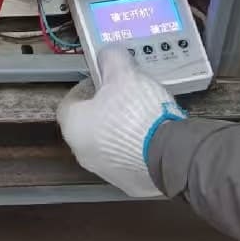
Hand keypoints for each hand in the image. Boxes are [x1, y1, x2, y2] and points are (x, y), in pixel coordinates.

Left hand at [57, 47, 187, 197]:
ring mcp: (106, 172)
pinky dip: (138, 150)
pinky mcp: (129, 184)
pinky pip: (130, 160)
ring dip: (121, 131)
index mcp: (74, 126)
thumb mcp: (123, 73)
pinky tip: (155, 137)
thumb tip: (107, 55)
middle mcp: (83, 153)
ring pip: (109, 145)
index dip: (88, 87)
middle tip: (127, 95)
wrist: (168, 154)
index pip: (71, 102)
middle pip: (90, 124)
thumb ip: (111, 59)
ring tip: (145, 115)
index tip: (105, 80)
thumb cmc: (137, 113)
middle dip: (106, 109)